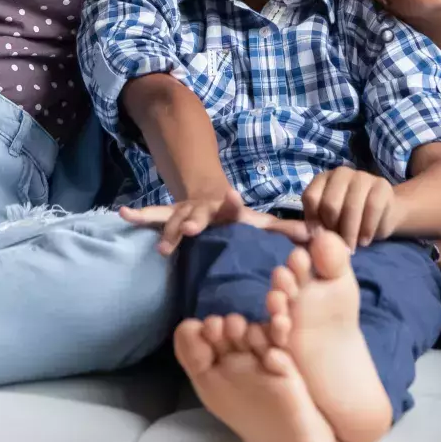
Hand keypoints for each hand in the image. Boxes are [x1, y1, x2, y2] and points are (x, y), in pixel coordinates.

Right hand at [119, 187, 306, 255]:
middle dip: (193, 221)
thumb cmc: (237, 216)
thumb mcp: (260, 221)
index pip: (231, 205)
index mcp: (227, 209)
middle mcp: (204, 208)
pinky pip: (153, 217)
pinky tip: (122, 213)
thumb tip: (318, 237)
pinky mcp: (169, 217)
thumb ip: (286, 231)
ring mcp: (184, 212)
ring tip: (160, 247)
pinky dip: (138, 215)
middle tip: (191, 230)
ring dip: (168, 230)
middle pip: (198, 213)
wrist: (209, 194)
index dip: (230, 201)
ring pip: (174, 219)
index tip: (230, 195)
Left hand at [299, 167, 401, 245]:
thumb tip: (262, 225)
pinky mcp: (382, 186)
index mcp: (322, 180)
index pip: (310, 198)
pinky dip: (367, 230)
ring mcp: (363, 177)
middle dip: (333, 231)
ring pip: (351, 208)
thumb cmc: (345, 224)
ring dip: (350, 234)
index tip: (321, 238)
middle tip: (338, 246)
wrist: (381, 218)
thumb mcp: (321, 226)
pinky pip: (372, 209)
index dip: (315, 222)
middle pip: (330, 204)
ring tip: (352, 247)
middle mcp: (341, 173)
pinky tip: (364, 240)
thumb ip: (296, 228)